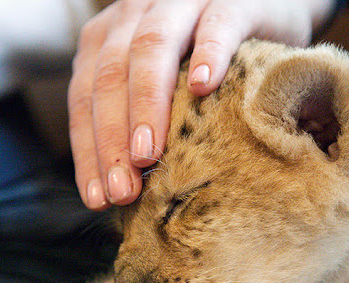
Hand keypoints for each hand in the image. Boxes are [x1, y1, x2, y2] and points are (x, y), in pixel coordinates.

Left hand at [69, 0, 334, 208]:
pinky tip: (201, 87)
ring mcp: (182, 2)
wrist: (264, 10)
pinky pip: (216, 24)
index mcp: (110, 38)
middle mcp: (135, 13)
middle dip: (111, 137)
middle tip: (123, 190)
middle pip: (111, 75)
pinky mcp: (232, 1)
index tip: (97, 198)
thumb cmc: (206, 62)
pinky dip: (207, 53)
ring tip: (148, 155)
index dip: (87, 148)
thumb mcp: (164, 86)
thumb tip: (119, 191)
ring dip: (146, 104)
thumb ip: (138, 118)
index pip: (85, 95)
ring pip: (151, 48)